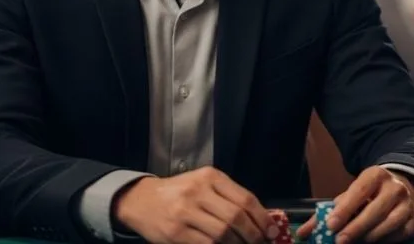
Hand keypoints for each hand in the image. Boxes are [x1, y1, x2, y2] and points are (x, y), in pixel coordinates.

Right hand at [113, 167, 277, 243]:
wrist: (141, 200)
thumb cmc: (179, 193)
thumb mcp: (203, 184)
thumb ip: (229, 197)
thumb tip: (261, 220)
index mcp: (210, 176)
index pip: (245, 199)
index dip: (263, 219)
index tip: (272, 232)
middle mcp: (198, 191)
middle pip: (236, 217)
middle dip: (253, 235)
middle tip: (259, 243)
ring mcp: (185, 212)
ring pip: (223, 234)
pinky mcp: (175, 233)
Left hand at [296, 167, 413, 242]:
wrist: (399, 188)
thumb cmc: (367, 195)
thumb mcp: (348, 196)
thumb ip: (324, 214)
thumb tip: (302, 234)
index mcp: (375, 175)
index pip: (358, 191)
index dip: (345, 209)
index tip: (331, 225)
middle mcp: (394, 187)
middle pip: (375, 210)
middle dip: (355, 228)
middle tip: (339, 241)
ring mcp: (407, 204)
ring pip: (389, 224)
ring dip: (369, 237)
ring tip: (354, 243)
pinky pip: (399, 235)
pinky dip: (384, 241)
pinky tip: (371, 242)